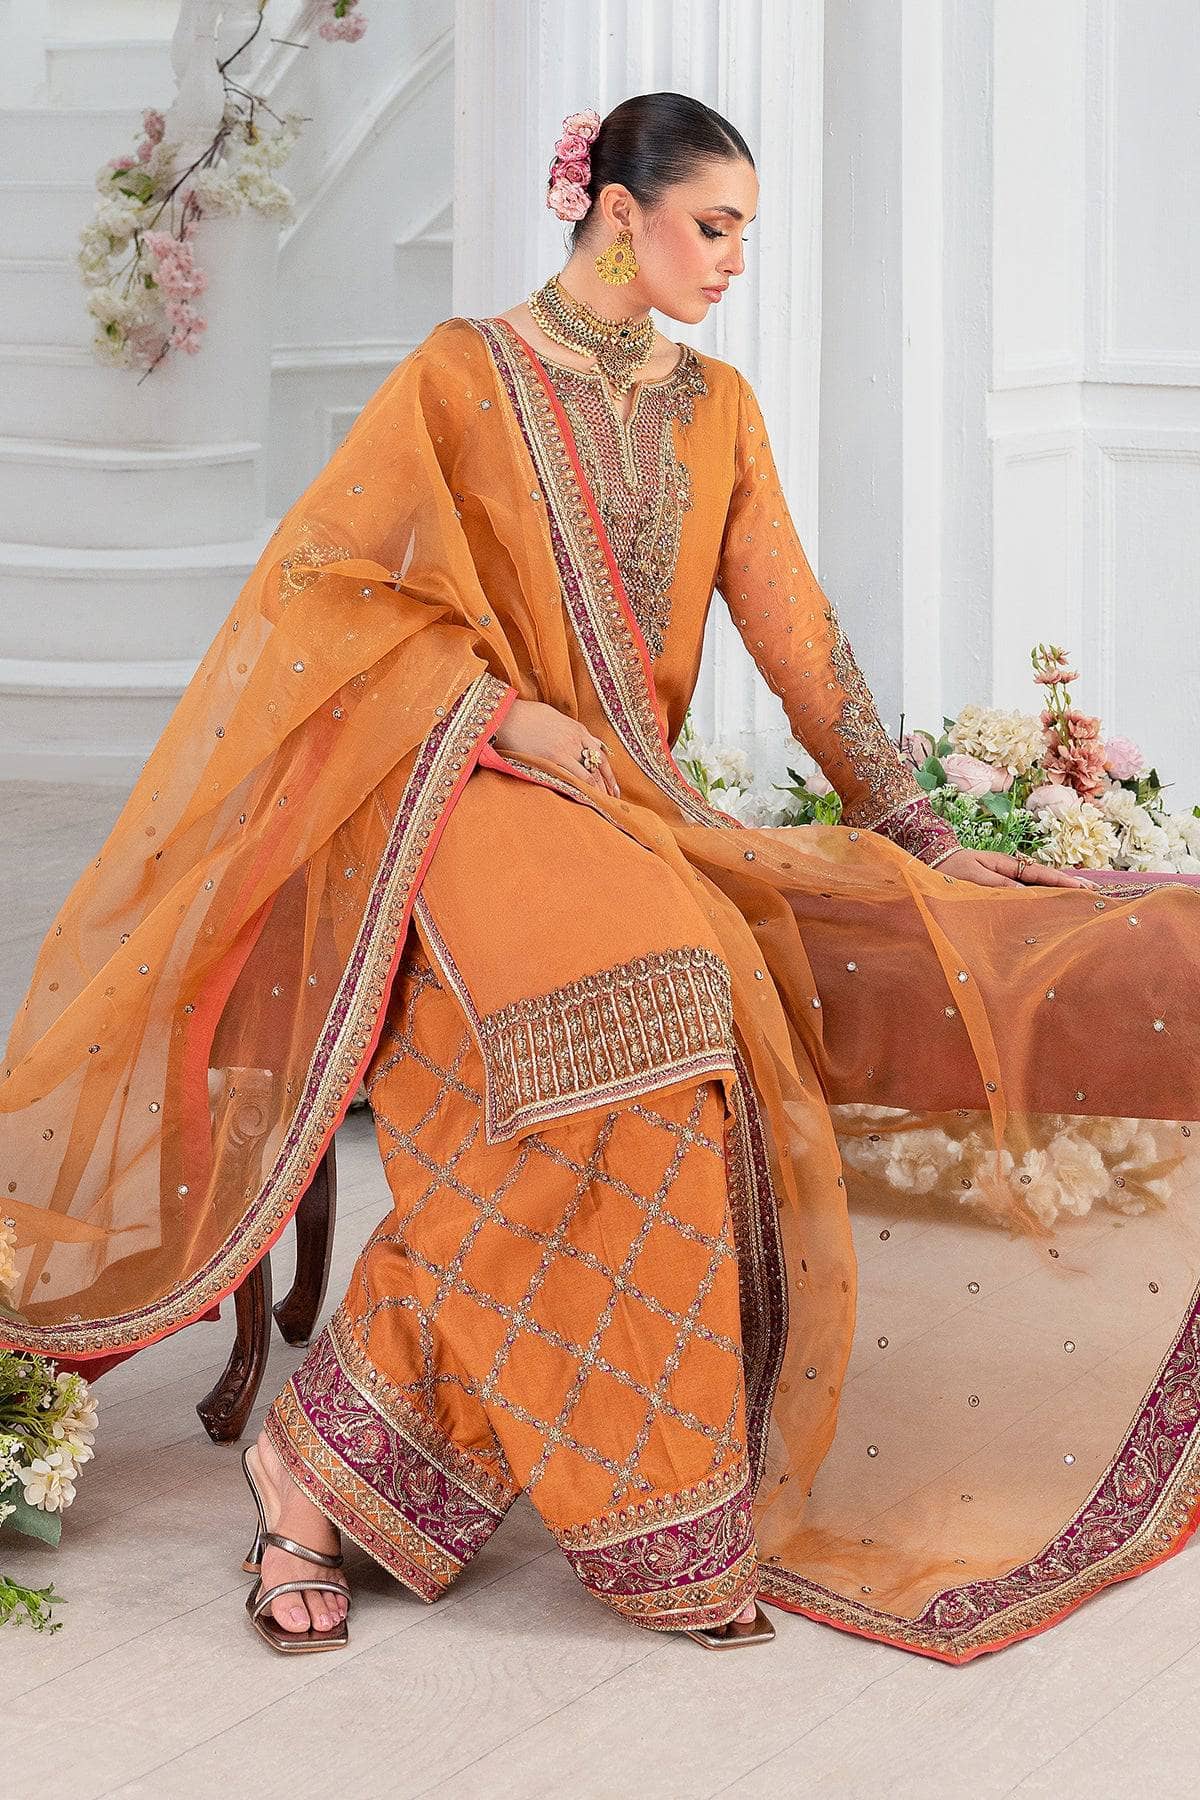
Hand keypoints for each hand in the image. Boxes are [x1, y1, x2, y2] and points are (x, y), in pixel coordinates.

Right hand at [491, 698, 619, 797]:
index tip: (613, 786)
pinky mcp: (553, 758)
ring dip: (597, 790)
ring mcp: (566, 748)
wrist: (507, 715)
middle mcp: (576, 739)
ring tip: (602, 804)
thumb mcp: (556, 717)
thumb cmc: (527, 715)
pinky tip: (587, 799)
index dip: (609, 773)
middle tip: (611, 799)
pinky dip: (584, 789)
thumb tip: (584, 740)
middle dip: (606, 785)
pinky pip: (575, 777)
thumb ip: (571, 730)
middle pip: (598, 766)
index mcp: (578, 729)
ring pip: (590, 774)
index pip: (601, 754)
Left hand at [936, 847, 1093, 888]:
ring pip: (1037, 884)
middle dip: (1068, 885)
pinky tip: (1051, 901)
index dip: (1062, 881)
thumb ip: (999, 885)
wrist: (932, 860)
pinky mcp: (999, 885)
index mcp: (1006, 865)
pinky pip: (1025, 889)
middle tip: (1093, 892)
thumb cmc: (950, 869)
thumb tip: (1026, 893)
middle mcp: (1010, 870)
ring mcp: (1006, 877)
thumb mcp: (974, 876)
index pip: (1040, 874)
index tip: (1083, 887)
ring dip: (1057, 890)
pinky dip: (1041, 893)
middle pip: (1044, 878)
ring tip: (1080, 897)